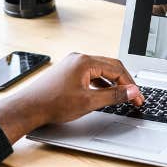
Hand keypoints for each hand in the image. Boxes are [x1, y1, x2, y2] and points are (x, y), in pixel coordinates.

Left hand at [0, 53, 142, 143]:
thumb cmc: (53, 104)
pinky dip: (100, 84)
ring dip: (112, 83)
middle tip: (134, 97)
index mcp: (85, 61)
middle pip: (110, 67)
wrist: (29, 108)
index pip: (117, 69)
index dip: (130, 85)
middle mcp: (79, 59)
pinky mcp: (68, 72)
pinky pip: (90, 74)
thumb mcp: (89, 102)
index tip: (138, 97)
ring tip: (121, 97)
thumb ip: (114, 96)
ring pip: (100, 71)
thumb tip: (132, 92)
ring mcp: (72, 64)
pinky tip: (104, 94)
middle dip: (124, 82)